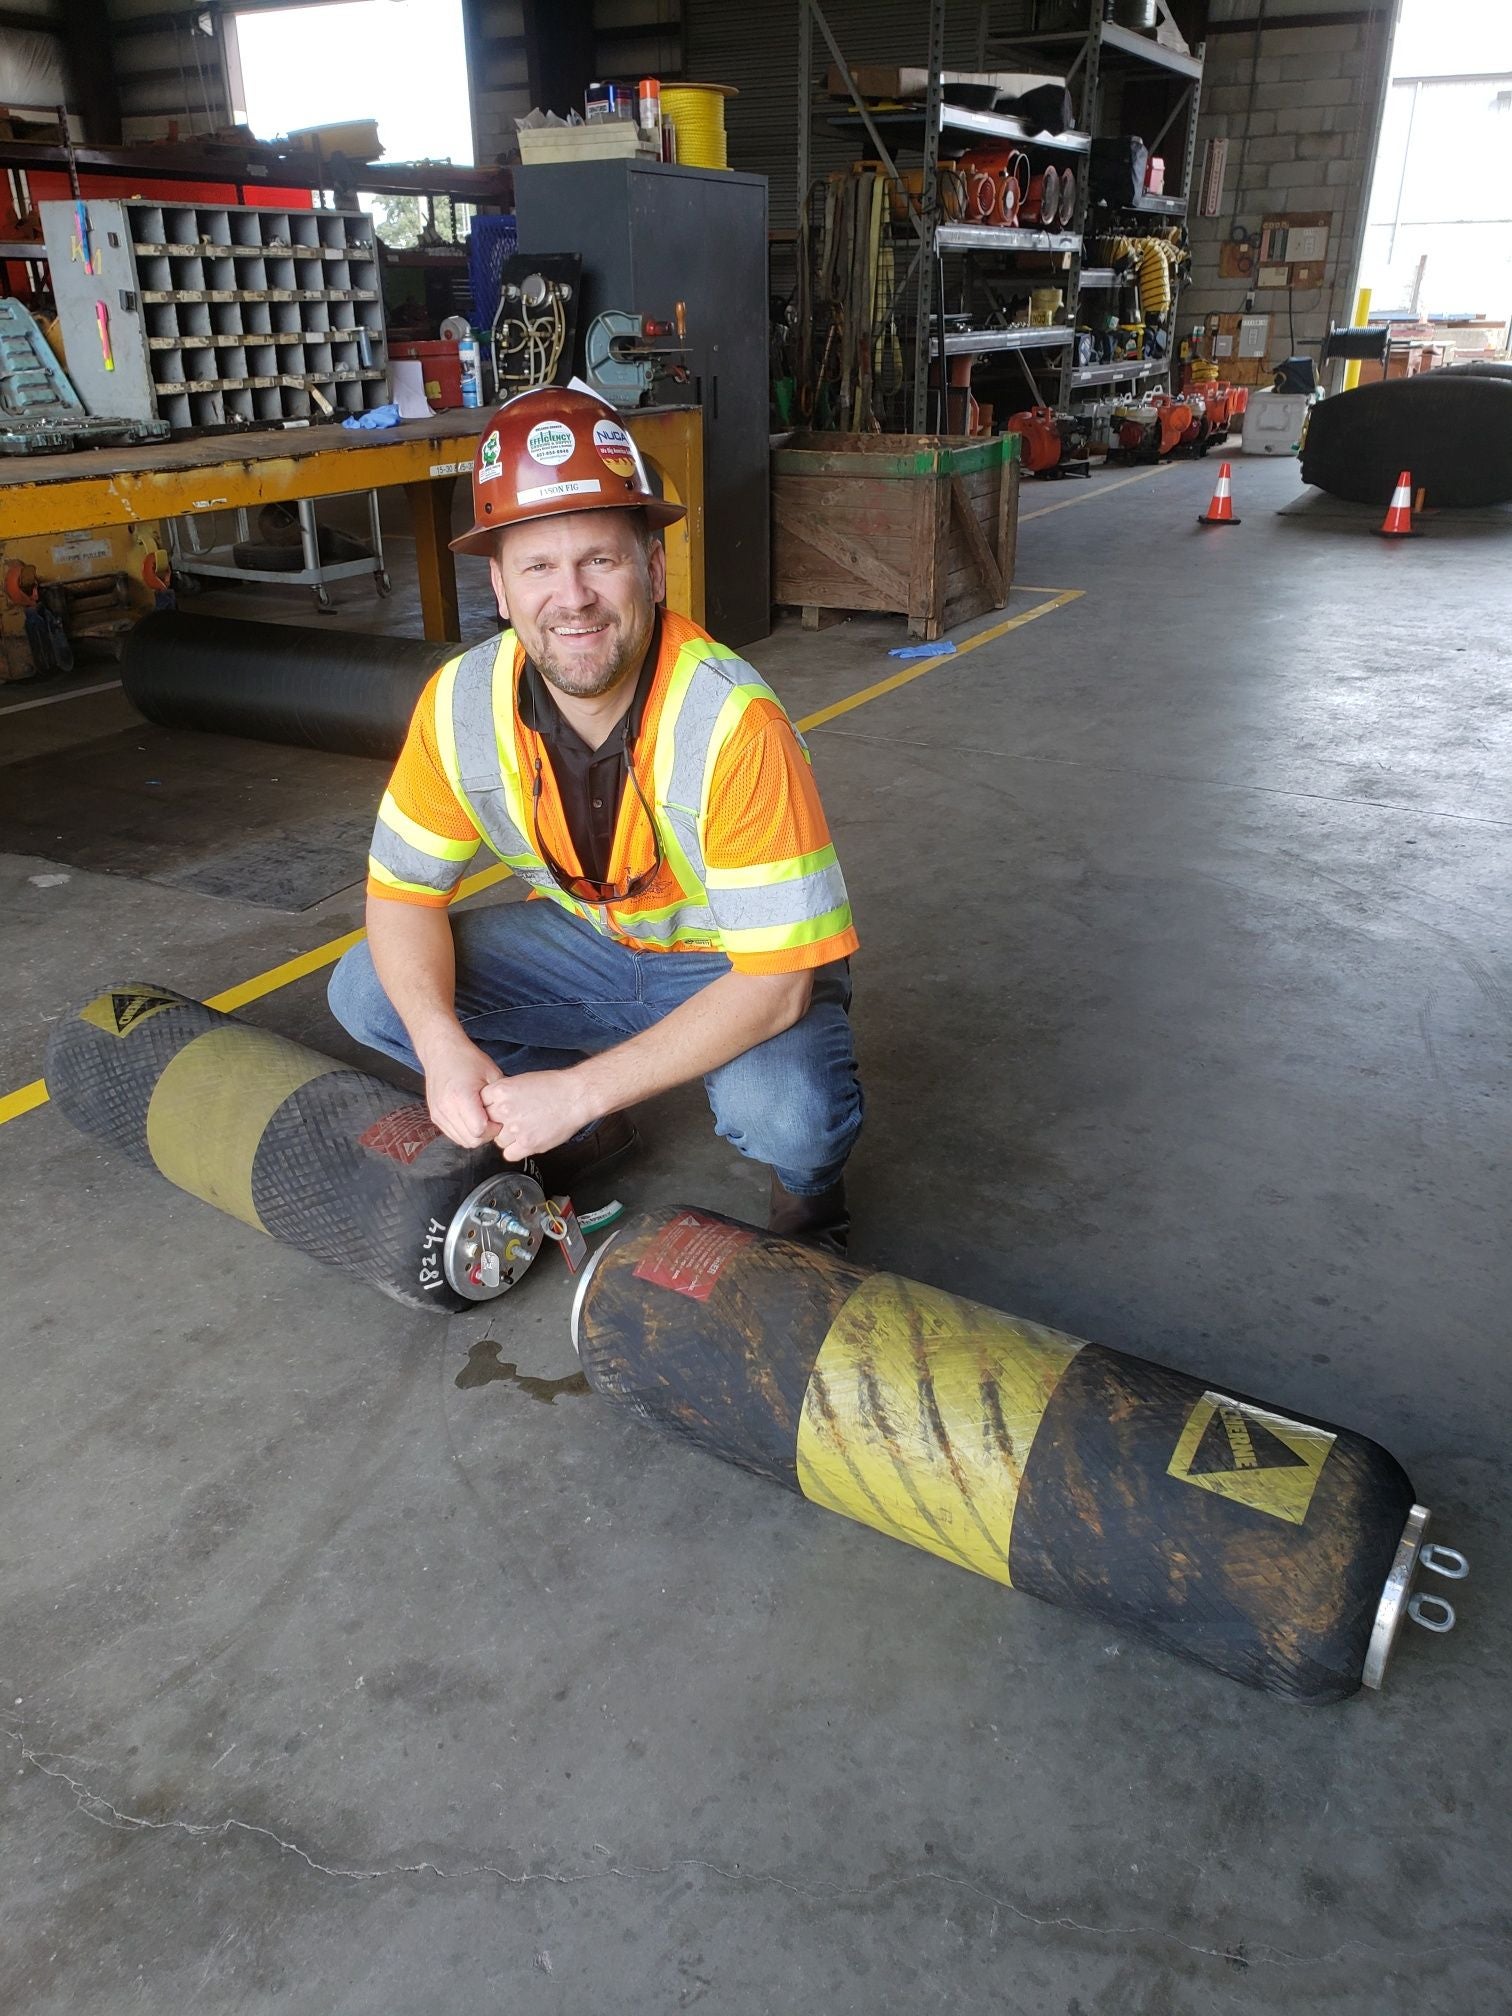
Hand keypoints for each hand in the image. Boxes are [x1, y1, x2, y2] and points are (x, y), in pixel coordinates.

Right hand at [420, 1033, 503, 1148]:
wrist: (441, 1052)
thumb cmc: (467, 1059)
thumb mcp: (492, 1074)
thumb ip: (500, 1097)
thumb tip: (511, 1116)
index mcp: (461, 1096)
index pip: (479, 1131)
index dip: (493, 1129)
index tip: (498, 1118)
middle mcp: (446, 1108)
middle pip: (471, 1141)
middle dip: (486, 1135)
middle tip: (493, 1120)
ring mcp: (438, 1114)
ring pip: (462, 1141)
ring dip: (475, 1135)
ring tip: (482, 1118)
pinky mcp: (435, 1116)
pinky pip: (454, 1135)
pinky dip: (465, 1132)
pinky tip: (472, 1118)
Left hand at [480, 1069, 593, 1162]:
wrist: (576, 1096)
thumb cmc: (554, 1086)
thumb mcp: (521, 1080)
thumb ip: (503, 1094)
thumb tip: (491, 1106)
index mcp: (501, 1091)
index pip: (480, 1104)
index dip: (489, 1108)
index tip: (495, 1110)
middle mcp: (505, 1110)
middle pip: (487, 1124)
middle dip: (497, 1123)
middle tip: (511, 1120)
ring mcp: (516, 1129)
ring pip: (499, 1141)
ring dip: (509, 1138)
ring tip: (525, 1128)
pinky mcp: (528, 1144)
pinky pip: (509, 1154)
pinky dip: (516, 1150)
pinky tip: (526, 1139)